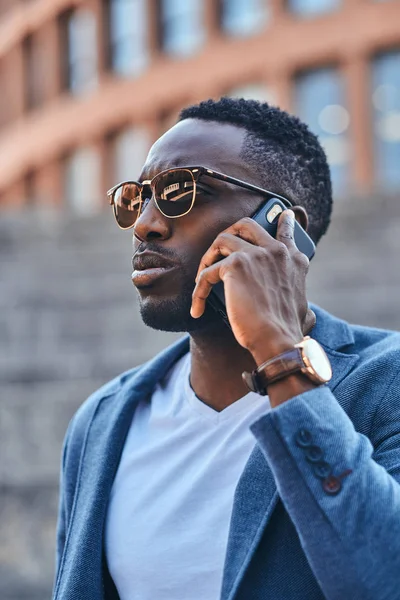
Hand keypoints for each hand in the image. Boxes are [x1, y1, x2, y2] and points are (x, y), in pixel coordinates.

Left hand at [191, 210, 312, 362]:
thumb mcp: (303, 308)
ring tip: (204, 279)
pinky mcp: (235, 265)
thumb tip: (308, 317)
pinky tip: (197, 308)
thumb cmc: (286, 331)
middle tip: (218, 252)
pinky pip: (207, 272)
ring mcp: (256, 254)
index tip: (281, 213)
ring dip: (209, 259)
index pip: (288, 231)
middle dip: (229, 234)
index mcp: (294, 260)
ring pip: (222, 239)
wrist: (277, 340)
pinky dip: (198, 290)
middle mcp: (276, 251)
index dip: (283, 221)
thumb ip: (301, 303)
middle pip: (247, 225)